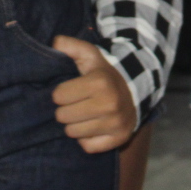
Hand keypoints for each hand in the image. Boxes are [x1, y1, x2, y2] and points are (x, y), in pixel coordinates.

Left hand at [51, 35, 137, 152]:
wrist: (135, 90)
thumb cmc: (103, 74)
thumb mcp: (89, 55)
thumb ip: (70, 46)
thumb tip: (54, 42)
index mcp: (99, 82)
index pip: (58, 96)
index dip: (61, 93)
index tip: (70, 90)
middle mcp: (109, 104)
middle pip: (63, 117)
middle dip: (65, 110)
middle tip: (76, 104)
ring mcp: (116, 123)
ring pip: (73, 133)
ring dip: (75, 125)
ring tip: (84, 115)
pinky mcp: (120, 139)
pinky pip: (88, 146)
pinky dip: (87, 139)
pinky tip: (93, 127)